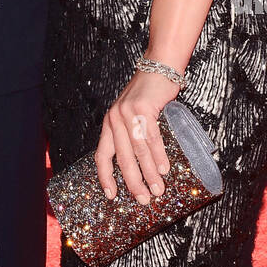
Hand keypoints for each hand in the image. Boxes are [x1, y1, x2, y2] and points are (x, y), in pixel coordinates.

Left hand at [95, 70, 177, 202]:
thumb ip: (131, 134)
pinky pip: (150, 138)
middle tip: (143, 199)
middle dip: (132, 182)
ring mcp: (127, 113)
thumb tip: (141, 166)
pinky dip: (158, 155)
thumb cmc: (148, 94)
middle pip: (122, 158)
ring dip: (148, 173)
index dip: (105, 177)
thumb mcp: (131, 114)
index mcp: (109, 123)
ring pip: (138, 151)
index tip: (111, 195)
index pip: (102, 155)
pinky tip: (164, 169)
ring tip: (157, 190)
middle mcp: (114, 119)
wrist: (159, 66)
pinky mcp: (143, 109)